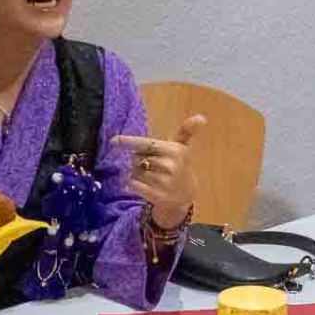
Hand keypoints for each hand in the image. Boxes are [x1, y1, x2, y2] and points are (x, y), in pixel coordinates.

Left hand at [114, 114, 204, 229]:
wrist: (185, 196)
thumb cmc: (179, 166)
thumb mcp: (182, 147)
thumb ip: (186, 131)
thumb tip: (202, 117)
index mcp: (176, 150)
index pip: (146, 144)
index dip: (128, 142)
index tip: (113, 141)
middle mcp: (171, 166)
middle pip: (136, 158)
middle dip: (137, 160)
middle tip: (150, 164)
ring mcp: (164, 182)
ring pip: (134, 172)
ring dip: (135, 173)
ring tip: (150, 176)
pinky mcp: (157, 196)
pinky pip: (134, 185)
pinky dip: (133, 184)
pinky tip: (143, 185)